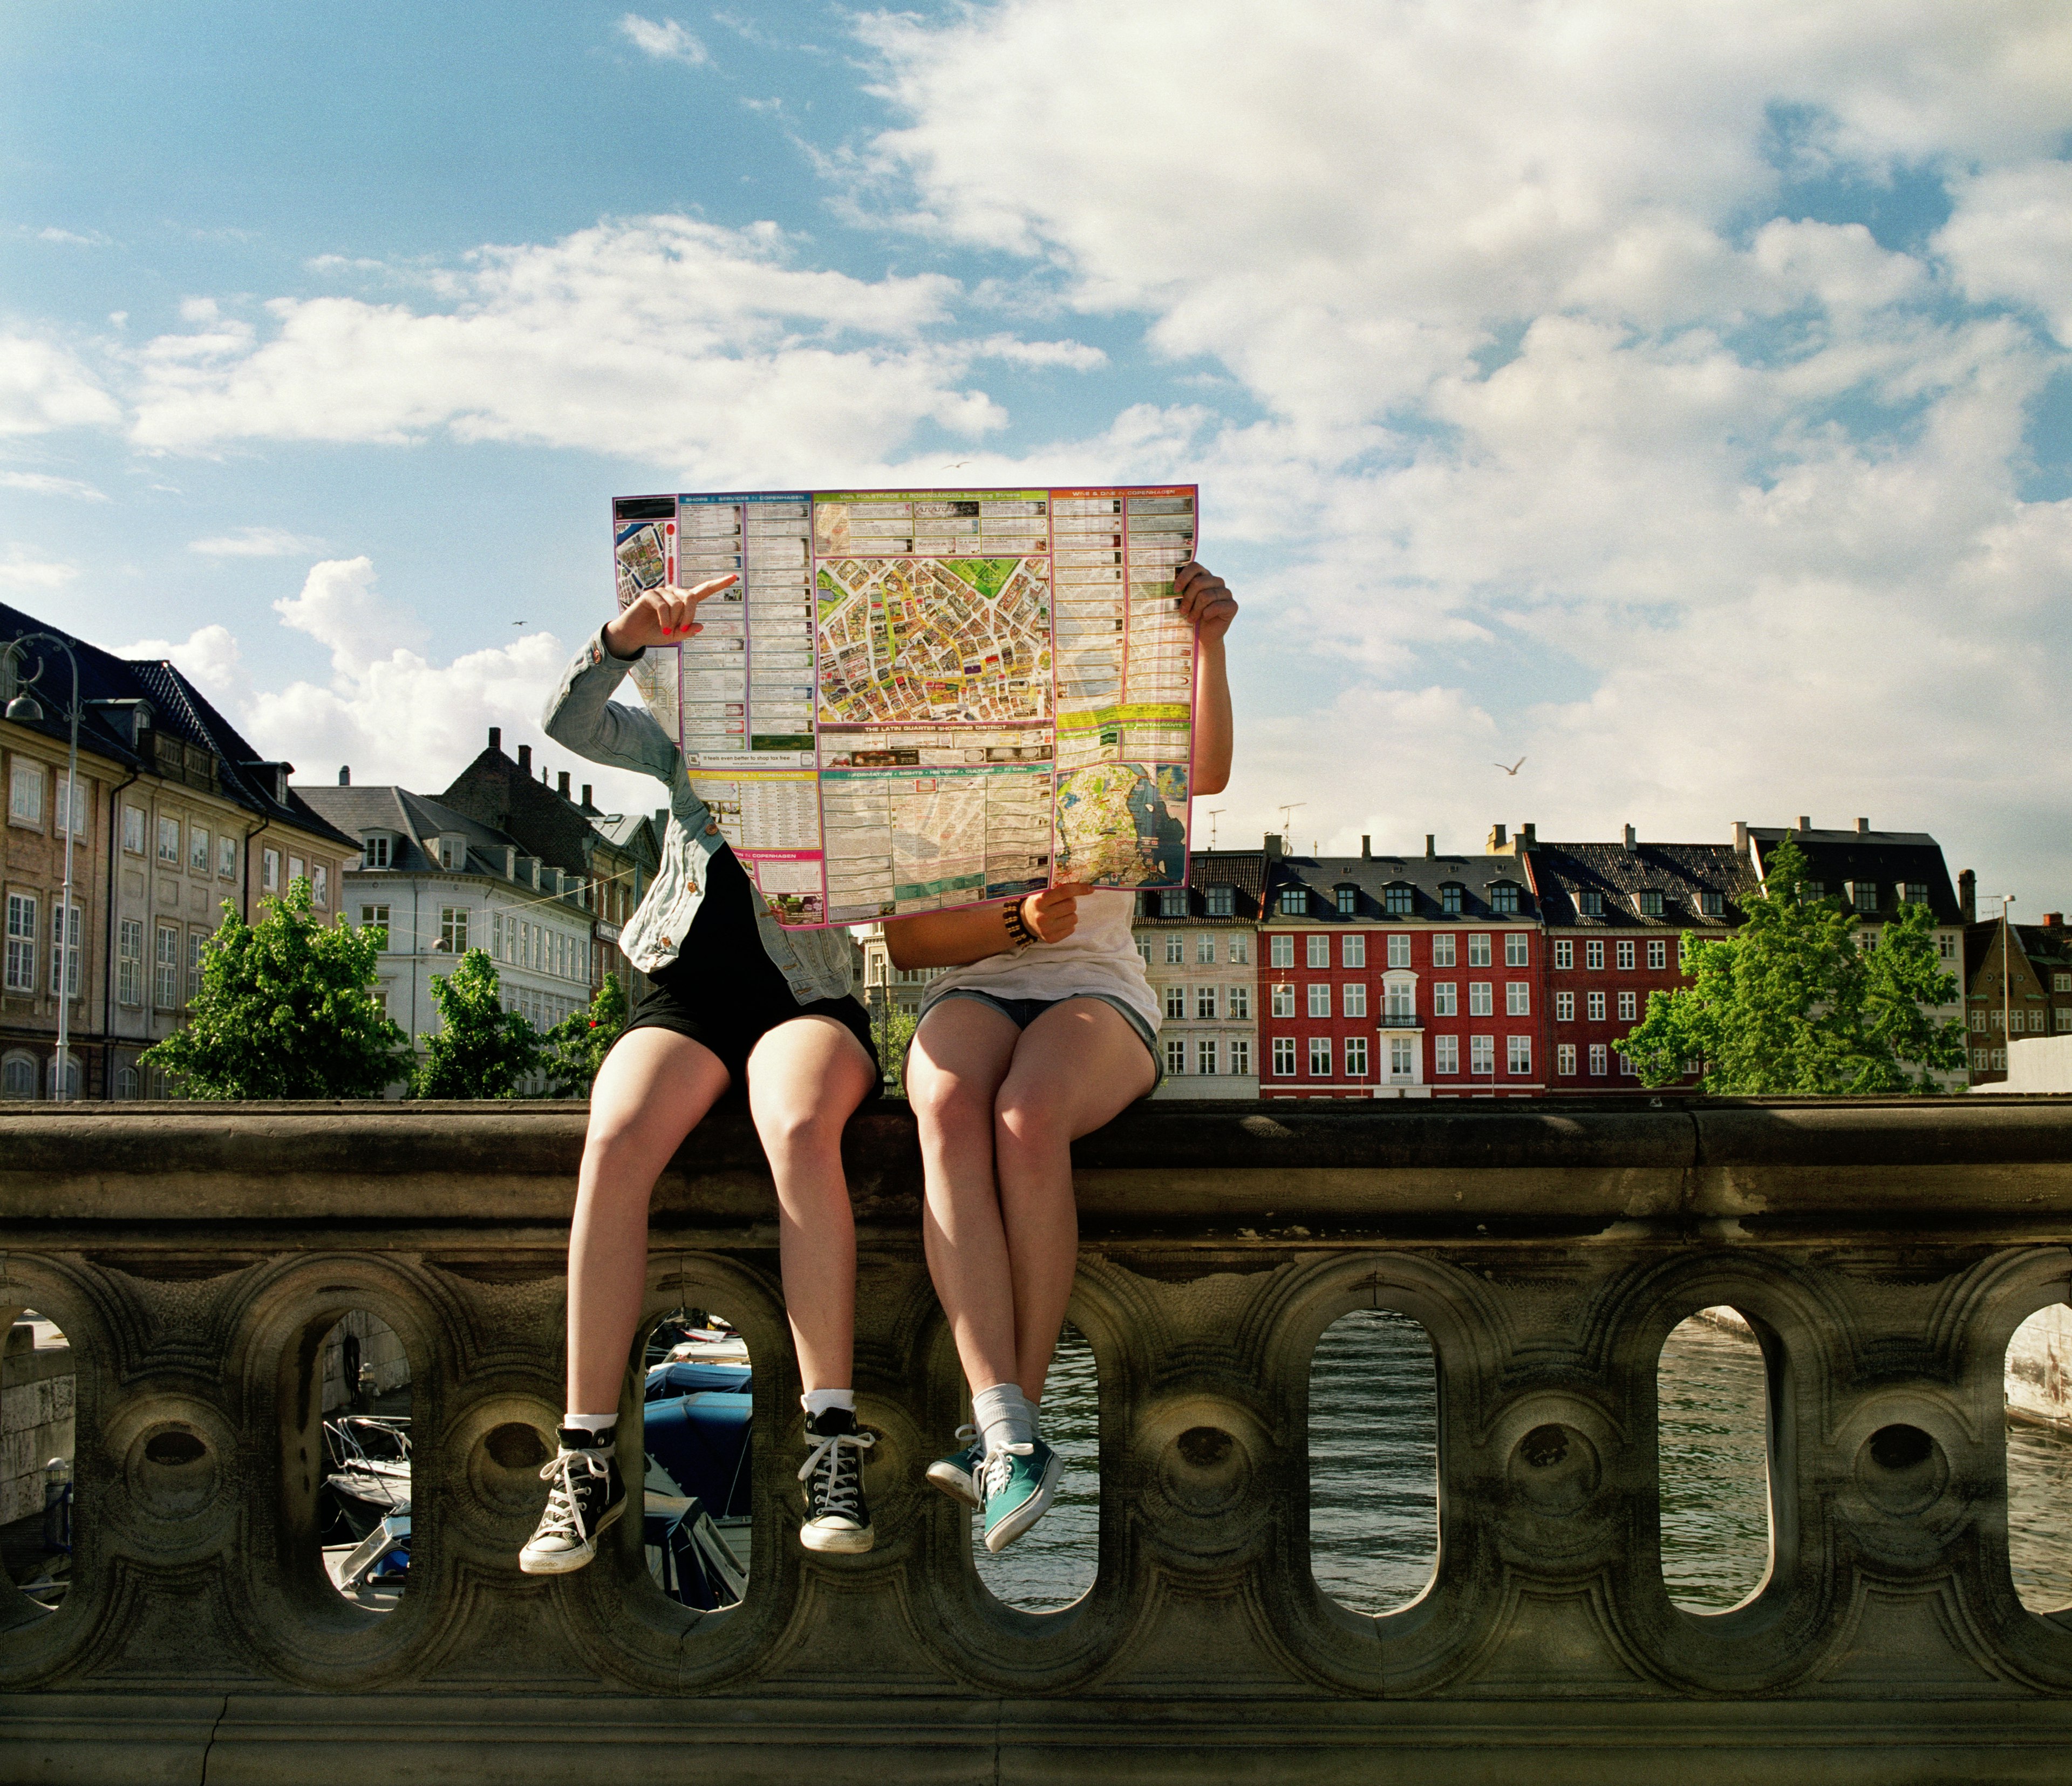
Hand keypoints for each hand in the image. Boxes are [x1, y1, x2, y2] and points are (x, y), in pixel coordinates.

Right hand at [604, 574, 737, 656]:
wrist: (634, 635)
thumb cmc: (655, 633)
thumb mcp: (675, 636)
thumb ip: (687, 631)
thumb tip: (701, 626)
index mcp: (684, 601)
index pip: (704, 590)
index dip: (718, 584)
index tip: (734, 577)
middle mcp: (674, 593)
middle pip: (691, 598)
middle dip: (689, 616)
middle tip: (682, 630)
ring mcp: (662, 592)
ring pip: (678, 604)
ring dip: (674, 621)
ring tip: (666, 630)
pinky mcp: (650, 594)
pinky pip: (663, 607)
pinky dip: (664, 620)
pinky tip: (662, 627)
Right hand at [1023, 882, 1093, 942]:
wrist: (1025, 921)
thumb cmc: (1038, 902)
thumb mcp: (1041, 892)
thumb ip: (1057, 888)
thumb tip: (1083, 885)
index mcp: (1039, 900)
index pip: (1064, 892)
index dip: (1080, 889)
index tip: (1091, 888)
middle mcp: (1042, 916)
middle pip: (1072, 905)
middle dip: (1072, 902)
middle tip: (1064, 902)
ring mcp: (1046, 929)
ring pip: (1074, 918)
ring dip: (1070, 914)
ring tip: (1060, 913)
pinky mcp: (1051, 939)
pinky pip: (1071, 929)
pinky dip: (1068, 924)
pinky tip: (1058, 922)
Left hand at [1174, 561, 1236, 645]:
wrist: (1203, 636)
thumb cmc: (1190, 617)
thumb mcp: (1182, 602)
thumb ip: (1179, 591)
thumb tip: (1167, 585)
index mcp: (1204, 576)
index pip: (1195, 566)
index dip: (1184, 576)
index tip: (1175, 590)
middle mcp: (1216, 581)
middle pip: (1198, 582)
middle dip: (1187, 598)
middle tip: (1182, 611)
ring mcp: (1226, 593)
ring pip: (1206, 596)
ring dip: (1196, 609)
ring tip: (1190, 618)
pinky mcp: (1232, 605)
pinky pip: (1217, 606)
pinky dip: (1208, 613)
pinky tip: (1205, 618)